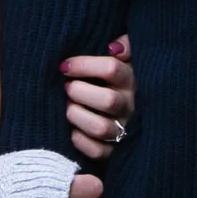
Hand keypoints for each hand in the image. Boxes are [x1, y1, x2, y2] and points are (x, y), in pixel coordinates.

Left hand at [61, 35, 134, 161]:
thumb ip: (125, 46)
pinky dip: (80, 141)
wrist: (129, 113)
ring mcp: (124, 129)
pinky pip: (98, 151)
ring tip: (68, 108)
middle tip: (67, 88)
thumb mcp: (127, 58)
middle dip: (80, 92)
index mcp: (131, 79)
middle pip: (108, 100)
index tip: (65, 66)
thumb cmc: (118, 80)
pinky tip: (72, 130)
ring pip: (101, 128)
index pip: (111, 68)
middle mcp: (130, 105)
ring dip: (77, 116)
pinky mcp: (116, 151)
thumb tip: (114, 47)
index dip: (83, 65)